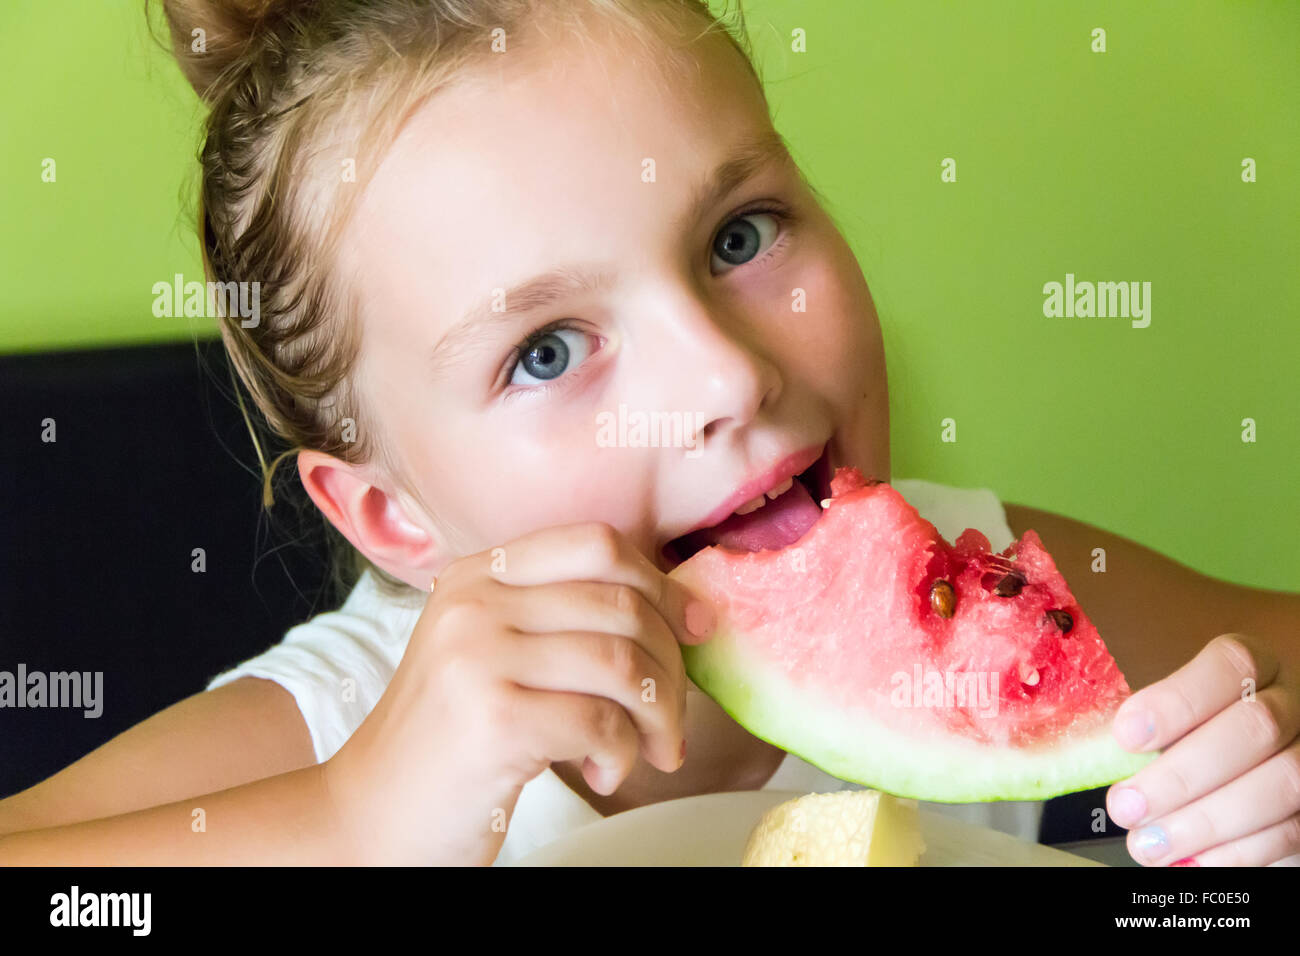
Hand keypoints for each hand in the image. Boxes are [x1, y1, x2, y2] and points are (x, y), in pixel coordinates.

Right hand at [321, 522, 714, 865]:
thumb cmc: (451, 741)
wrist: (371, 817)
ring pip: (621, 663)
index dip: (661, 582)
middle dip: (670, 668)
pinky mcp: (492, 718)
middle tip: (669, 721)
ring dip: (656, 717)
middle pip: (622, 604)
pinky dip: (621, 755)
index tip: (695, 628)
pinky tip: (600, 773)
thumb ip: (563, 620)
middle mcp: (474, 603)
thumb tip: (683, 610)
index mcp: (478, 575)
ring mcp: (478, 656)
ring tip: (648, 752)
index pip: (597, 544)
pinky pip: (601, 723)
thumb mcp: (494, 654)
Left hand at [1105, 632, 1299, 865]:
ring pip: (1281, 784)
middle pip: (1255, 728)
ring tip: (1149, 843)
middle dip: (1182, 775)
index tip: (1127, 735)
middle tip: (1127, 806)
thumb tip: (1091, 750)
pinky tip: (1191, 860)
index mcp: (1252, 666)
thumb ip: (1142, 728)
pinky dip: (1236, 852)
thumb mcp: (1165, 723)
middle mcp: (1291, 703)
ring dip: (1205, 821)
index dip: (1177, 700)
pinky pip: (1290, 831)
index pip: (1229, 665)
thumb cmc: (1190, 741)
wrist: (1238, 779)